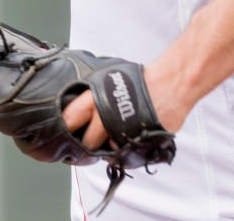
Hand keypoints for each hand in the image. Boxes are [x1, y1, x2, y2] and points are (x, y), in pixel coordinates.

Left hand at [61, 65, 185, 145]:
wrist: (171, 84)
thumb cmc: (141, 79)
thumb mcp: (108, 78)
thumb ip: (91, 95)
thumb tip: (75, 107)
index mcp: (94, 99)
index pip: (68, 121)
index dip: (65, 129)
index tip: (62, 135)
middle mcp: (104, 118)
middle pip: (88, 143)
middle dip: (91, 141)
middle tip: (97, 135)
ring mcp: (119, 133)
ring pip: (106, 150)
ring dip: (110, 146)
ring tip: (119, 131)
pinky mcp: (134, 145)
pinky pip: (124, 153)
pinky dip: (126, 148)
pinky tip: (131, 134)